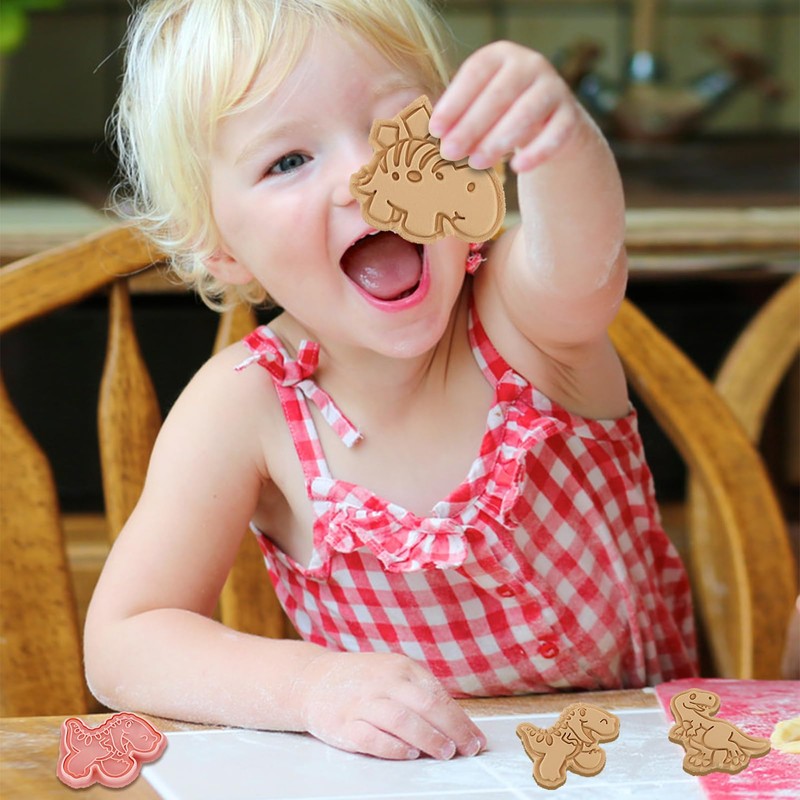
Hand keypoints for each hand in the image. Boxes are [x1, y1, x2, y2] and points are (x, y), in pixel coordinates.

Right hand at [295, 651, 485, 759]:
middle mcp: (382, 682)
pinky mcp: (344, 724)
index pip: (437, 694)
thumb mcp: (392, 672)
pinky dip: (392, 747)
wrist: (313, 679)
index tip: (476, 739)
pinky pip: (371, 738)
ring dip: (427, 738)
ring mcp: (362, 702)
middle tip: (467, 748)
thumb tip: (455, 721)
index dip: (460, 719)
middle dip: (452, 729)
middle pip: (425, 705)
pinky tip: (408, 754)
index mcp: (399, 667)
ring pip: (401, 720)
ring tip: (445, 752)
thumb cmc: (361, 679)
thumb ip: (419, 692)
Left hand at [429, 41, 582, 173]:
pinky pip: (556, 134)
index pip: (476, 73)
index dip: (454, 101)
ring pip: (528, 112)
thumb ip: (457, 118)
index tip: (434, 129)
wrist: (547, 125)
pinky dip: (537, 152)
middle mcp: (530, 65)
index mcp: (500, 56)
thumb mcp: (477, 108)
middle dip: (471, 126)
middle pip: (500, 94)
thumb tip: (430, 139)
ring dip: (499, 139)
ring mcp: (554, 89)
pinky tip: (518, 168)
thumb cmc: (498, 115)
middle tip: (449, 153)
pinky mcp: (571, 117)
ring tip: (475, 163)